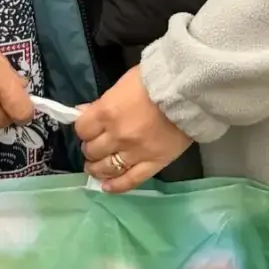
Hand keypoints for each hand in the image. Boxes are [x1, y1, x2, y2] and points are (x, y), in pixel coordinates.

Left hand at [74, 66, 192, 192]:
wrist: (187, 90)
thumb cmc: (152, 81)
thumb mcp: (122, 84)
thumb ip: (101, 102)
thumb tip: (82, 113)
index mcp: (107, 112)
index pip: (82, 129)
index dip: (83, 130)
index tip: (88, 129)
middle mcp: (117, 136)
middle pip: (92, 150)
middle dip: (90, 148)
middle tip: (95, 146)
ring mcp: (135, 153)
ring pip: (107, 168)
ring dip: (97, 168)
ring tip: (96, 166)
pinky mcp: (153, 164)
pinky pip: (130, 180)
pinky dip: (116, 186)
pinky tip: (107, 187)